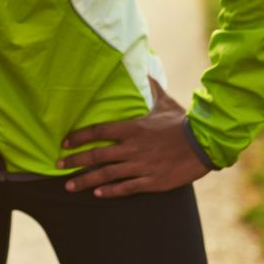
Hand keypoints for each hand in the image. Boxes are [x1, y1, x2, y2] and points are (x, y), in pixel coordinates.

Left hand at [57, 79, 211, 196]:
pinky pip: (126, 188)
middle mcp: (132, 148)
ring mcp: (141, 166)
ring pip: (107, 175)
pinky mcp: (152, 181)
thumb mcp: (165, 103)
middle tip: (58, 166)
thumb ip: (150, 88)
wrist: (205, 144)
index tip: (65, 143)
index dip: (79, 137)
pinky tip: (97, 194)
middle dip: (74, 161)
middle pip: (97, 155)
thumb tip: (143, 70)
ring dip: (85, 180)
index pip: (98, 131)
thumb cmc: (183, 123)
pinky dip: (110, 191)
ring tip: (69, 186)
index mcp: (133, 128)